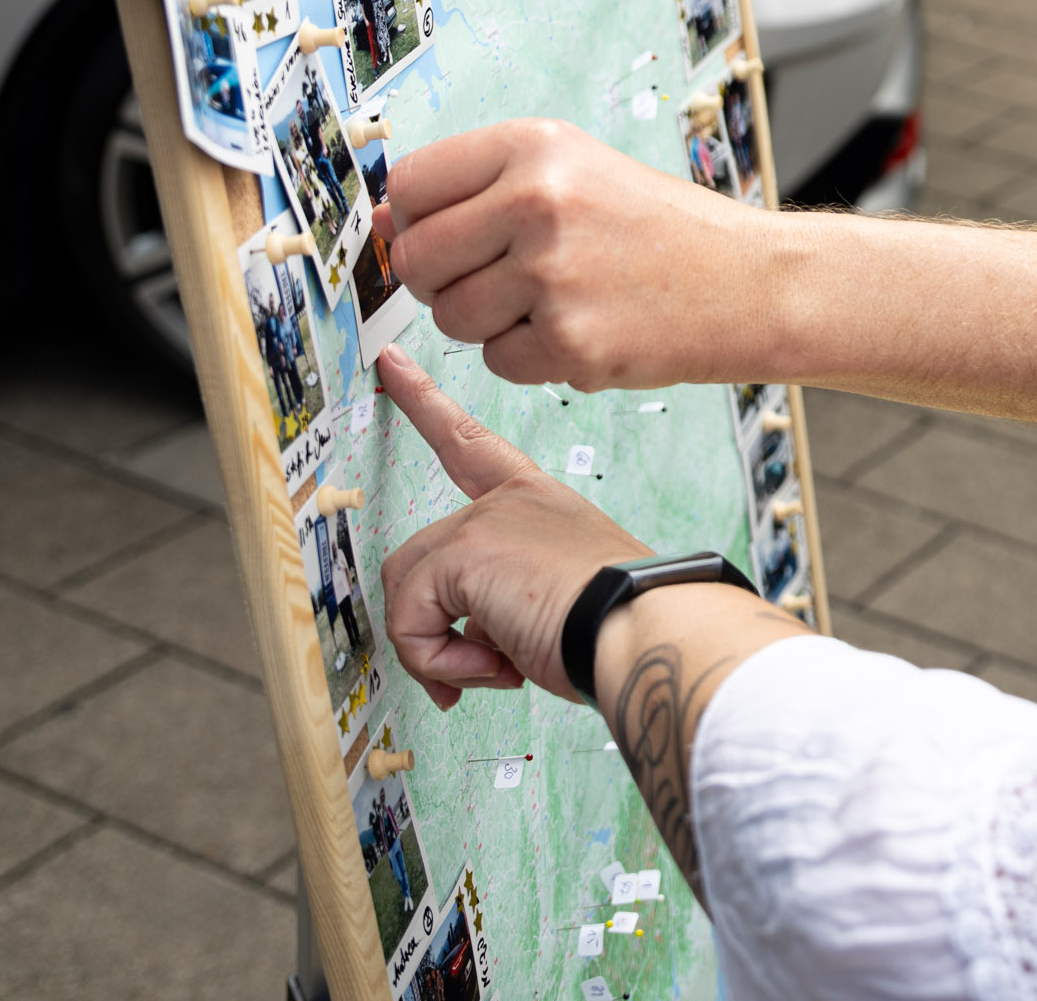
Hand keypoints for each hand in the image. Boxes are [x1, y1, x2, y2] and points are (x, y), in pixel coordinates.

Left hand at [374, 346, 655, 708]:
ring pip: (407, 591)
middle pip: (419, 558)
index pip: (472, 442)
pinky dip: (437, 660)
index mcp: (536, 499)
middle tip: (474, 670)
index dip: (427, 403)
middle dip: (430, 625)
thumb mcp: (559, 593)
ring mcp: (482, 521)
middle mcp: (507, 501)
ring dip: (437, 650)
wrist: (642, 627)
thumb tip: (477, 638)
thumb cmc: (620, 621)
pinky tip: (488, 670)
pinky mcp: (462, 553)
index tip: (393, 364)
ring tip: (492, 671)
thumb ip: (505, 597)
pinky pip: (409, 619)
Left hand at [378, 119, 772, 387]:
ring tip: (553, 300)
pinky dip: (530, 357)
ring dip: (488, 322)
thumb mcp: (577, 171)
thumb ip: (481, 188)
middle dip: (444, 279)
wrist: (752, 282)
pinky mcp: (569, 342)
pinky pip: (496, 362)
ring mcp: (552, 275)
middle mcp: (538, 202)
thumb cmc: (658, 228)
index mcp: (535, 147)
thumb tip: (379, 223)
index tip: (448, 233)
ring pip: (449, 318)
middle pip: (416, 260)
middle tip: (503, 277)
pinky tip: (583, 328)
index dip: (417, 219)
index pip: (411, 185)